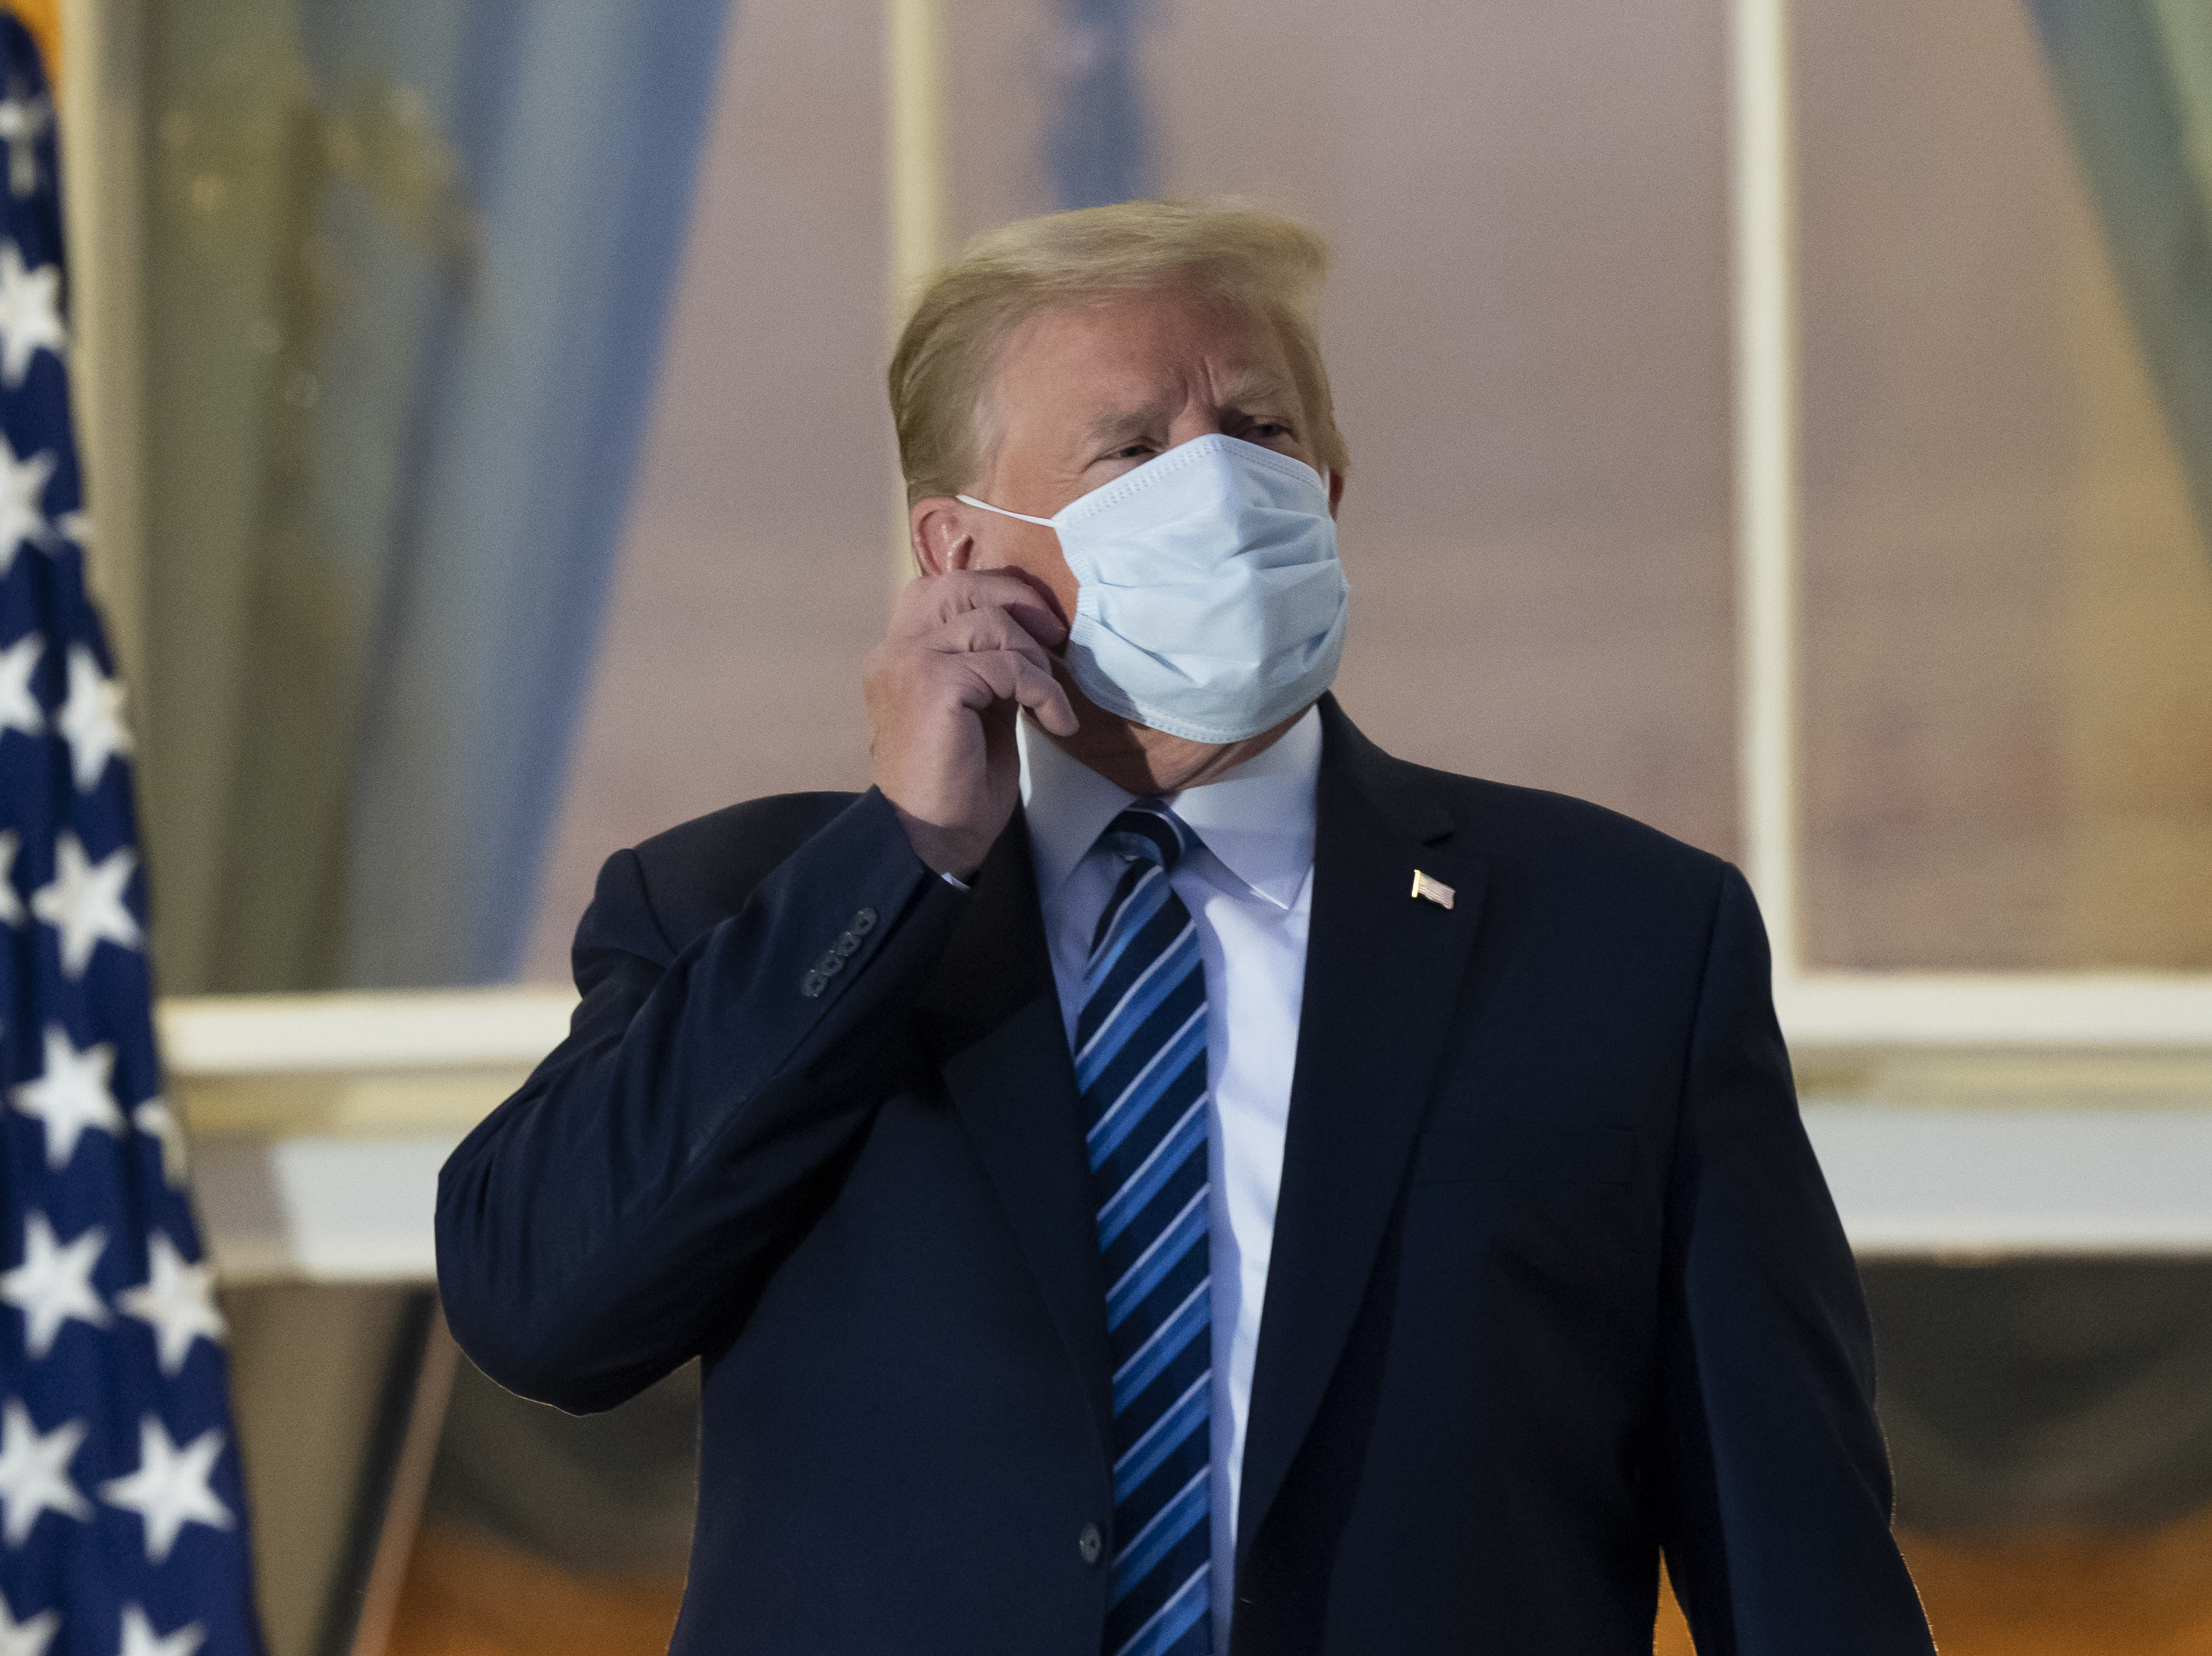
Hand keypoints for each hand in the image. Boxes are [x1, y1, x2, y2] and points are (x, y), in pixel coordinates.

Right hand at [864, 570, 1078, 877]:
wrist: (930, 841)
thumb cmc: (955, 787)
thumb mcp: (977, 710)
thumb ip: (989, 667)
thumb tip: (1033, 636)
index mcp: (899, 656)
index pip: (943, 591)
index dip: (997, 592)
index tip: (1042, 625)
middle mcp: (894, 650)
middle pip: (958, 586)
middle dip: (1016, 599)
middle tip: (1056, 635)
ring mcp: (908, 662)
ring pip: (991, 622)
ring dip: (1036, 660)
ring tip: (1052, 703)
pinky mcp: (933, 683)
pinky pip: (1008, 666)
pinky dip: (1043, 692)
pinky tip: (1056, 723)